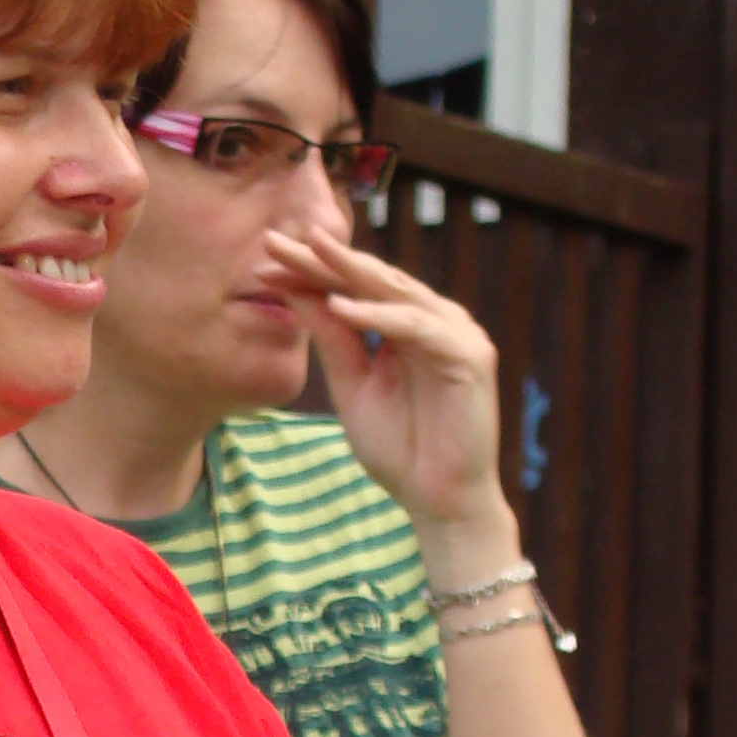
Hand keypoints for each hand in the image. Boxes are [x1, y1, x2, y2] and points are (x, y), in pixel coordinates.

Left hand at [260, 227, 517, 565]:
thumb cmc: (400, 449)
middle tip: (278, 236)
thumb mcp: (352, 385)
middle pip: (373, 280)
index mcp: (408, 326)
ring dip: (350, 272)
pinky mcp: (470, 356)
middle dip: (324, 258)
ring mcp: (457, 334)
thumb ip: (333, 339)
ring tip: (308, 252)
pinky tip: (343, 308)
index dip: (312, 270)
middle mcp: (436, 321)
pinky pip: (418, 328)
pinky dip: (381, 316)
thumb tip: (298, 292)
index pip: (355, 288)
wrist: (437, 500)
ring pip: (397, 292)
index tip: (266, 255)